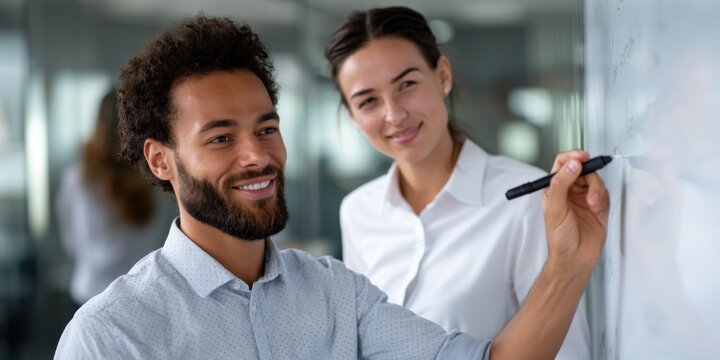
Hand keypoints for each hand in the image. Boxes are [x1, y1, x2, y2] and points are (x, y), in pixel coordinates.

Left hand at [543, 150, 609, 270]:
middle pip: (582, 168)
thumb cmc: (560, 238)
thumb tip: (571, 165)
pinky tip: (596, 207)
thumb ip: (561, 184)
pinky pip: (604, 192)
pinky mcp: (598, 205)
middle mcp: (569, 191)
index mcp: (554, 189)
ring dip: (595, 188)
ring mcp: (584, 197)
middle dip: (588, 172)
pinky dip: (602, 197)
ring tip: (592, 202)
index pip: (562, 164)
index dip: (571, 157)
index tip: (580, 157)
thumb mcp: (555, 208)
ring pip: (595, 179)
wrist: (576, 258)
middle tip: (590, 176)